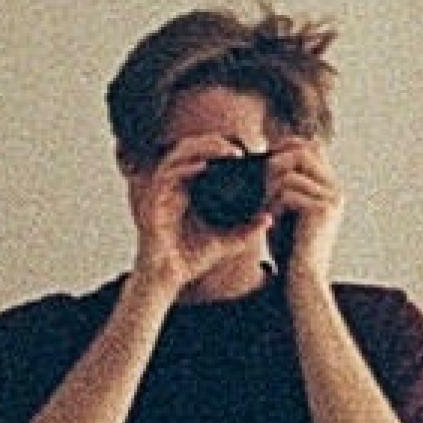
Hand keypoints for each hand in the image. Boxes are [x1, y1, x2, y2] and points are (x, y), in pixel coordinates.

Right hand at [126, 133, 269, 292]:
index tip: (247, 153)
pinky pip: (167, 175)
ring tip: (227, 151)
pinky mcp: (153, 201)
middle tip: (240, 149)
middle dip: (213, 142)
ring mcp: (161, 192)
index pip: (200, 156)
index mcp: (186, 189)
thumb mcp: (225, 242)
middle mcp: (173, 186)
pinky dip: (185, 167)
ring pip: (177, 155)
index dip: (220, 148)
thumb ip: (246, 230)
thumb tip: (269, 218)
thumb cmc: (190, 260)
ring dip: (202, 148)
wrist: (166, 279)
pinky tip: (204, 165)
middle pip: (189, 149)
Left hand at [262, 135, 344, 281]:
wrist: (301, 279)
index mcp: (330, 187)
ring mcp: (332, 199)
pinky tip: (271, 222)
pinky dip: (273, 206)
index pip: (313, 146)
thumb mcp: (285, 210)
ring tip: (266, 209)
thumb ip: (283, 185)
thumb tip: (269, 157)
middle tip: (262, 185)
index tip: (266, 157)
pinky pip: (288, 193)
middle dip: (276, 162)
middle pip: (304, 151)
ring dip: (270, 190)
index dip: (288, 144)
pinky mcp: (323, 210)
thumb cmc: (289, 248)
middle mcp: (336, 190)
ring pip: (291, 173)